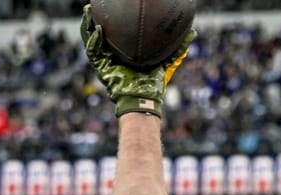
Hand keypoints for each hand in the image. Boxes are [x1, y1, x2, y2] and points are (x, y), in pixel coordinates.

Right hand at [80, 2, 195, 116]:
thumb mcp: (167, 62)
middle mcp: (113, 53)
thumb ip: (178, 48)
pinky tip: (97, 28)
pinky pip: (93, 51)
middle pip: (100, 30)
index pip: (117, 30)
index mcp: (126, 50)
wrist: (144, 100)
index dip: (114, 17)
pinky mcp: (100, 67)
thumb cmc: (154, 83)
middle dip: (96, 17)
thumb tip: (193, 32)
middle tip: (94, 5)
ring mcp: (105, 59)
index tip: (115, 3)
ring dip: (88, 24)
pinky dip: (93, 39)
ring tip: (88, 11)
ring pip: (91, 38)